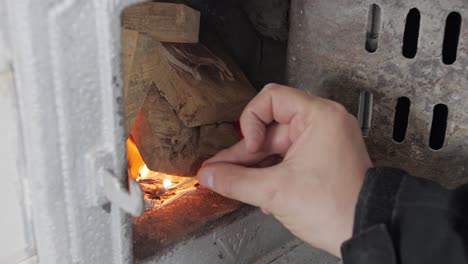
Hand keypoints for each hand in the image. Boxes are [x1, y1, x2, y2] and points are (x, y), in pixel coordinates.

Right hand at [197, 84, 371, 256]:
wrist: (368, 232)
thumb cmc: (337, 207)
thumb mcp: (276, 192)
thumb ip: (236, 181)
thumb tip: (210, 176)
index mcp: (319, 117)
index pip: (270, 99)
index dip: (250, 121)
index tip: (248, 147)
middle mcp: (324, 124)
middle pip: (270, 128)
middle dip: (244, 153)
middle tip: (221, 170)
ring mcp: (324, 142)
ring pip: (277, 146)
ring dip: (256, 167)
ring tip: (235, 184)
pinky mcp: (323, 160)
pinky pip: (289, 158)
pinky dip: (273, 173)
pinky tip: (260, 194)